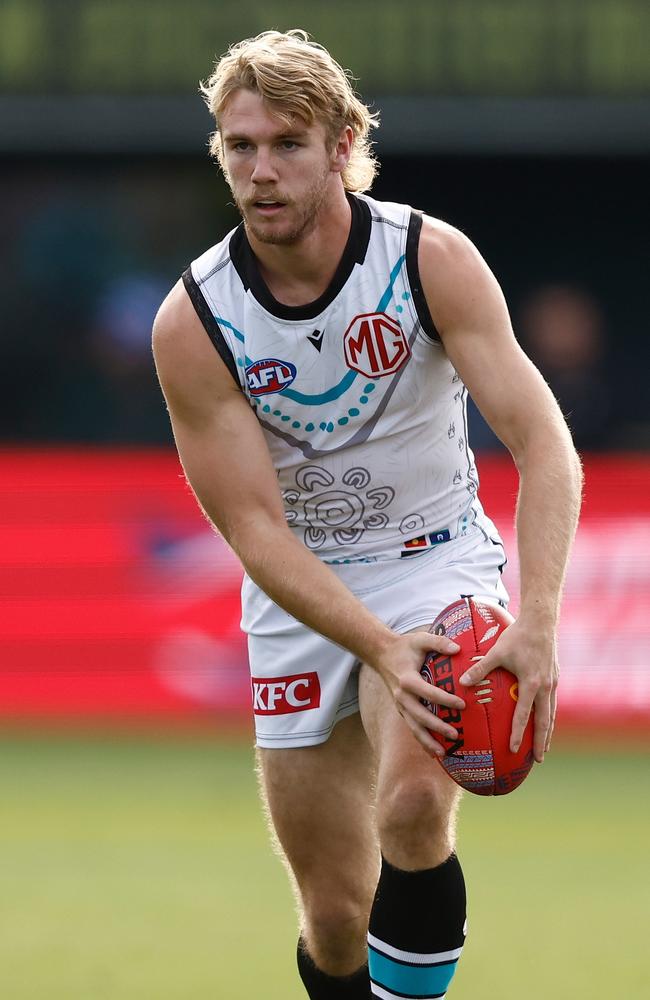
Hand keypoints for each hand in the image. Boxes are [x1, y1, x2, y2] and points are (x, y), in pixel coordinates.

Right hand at [373, 631, 465, 756]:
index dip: (445, 700)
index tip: (462, 705)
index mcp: (407, 680)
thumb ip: (438, 642)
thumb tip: (458, 649)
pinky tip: (433, 752)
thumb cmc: (404, 646)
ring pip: (414, 727)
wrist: (381, 654)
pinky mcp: (401, 710)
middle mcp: (402, 696)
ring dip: (427, 741)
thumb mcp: (420, 639)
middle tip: (455, 734)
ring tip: (443, 753)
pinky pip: (412, 727)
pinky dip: (422, 740)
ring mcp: (400, 705)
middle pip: (420, 716)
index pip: (428, 693)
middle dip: (437, 727)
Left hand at [458, 616, 558, 762]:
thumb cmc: (517, 636)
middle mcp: (545, 687)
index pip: (523, 715)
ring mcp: (553, 683)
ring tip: (544, 748)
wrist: (541, 622)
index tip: (513, 749)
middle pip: (544, 721)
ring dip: (548, 732)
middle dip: (541, 742)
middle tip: (537, 760)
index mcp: (531, 683)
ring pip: (551, 713)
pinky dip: (549, 716)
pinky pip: (552, 703)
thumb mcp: (497, 652)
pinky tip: (545, 722)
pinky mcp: (555, 678)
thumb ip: (480, 668)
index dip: (518, 733)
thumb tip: (462, 682)